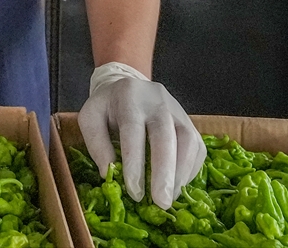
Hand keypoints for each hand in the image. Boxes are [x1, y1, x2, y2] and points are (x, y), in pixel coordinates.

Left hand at [77, 62, 205, 209]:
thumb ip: (96, 143)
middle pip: (165, 135)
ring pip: (188, 140)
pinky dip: (189, 170)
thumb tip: (109, 173)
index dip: (135, 162)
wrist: (129, 86)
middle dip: (164, 172)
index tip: (134, 192)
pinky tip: (176, 185)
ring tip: (169, 198)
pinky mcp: (190, 122)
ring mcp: (178, 110)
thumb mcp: (90, 117)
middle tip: (161, 202)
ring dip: (180, 173)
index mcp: (129, 97)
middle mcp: (157, 101)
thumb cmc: (108, 107)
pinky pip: (197, 147)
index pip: (133, 130)